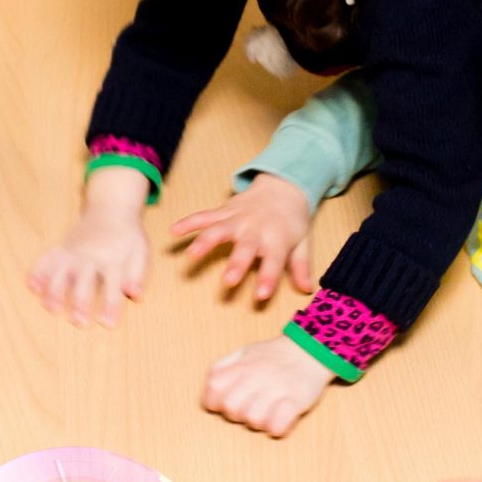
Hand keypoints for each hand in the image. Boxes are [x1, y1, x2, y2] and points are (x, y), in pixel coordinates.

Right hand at [28, 172, 153, 325]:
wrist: (110, 210)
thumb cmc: (127, 237)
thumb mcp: (140, 252)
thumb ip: (137, 275)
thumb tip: (135, 295)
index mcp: (111, 259)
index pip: (112, 286)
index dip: (110, 306)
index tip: (107, 324)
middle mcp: (89, 256)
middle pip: (83, 282)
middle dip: (80, 302)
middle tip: (79, 322)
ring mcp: (72, 252)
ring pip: (60, 272)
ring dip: (54, 291)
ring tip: (51, 308)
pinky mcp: (61, 249)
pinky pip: (46, 259)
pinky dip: (38, 272)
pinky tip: (32, 287)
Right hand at [169, 175, 313, 303]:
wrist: (283, 185)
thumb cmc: (292, 220)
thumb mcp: (302, 243)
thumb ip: (301, 267)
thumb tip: (307, 290)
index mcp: (277, 239)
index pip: (274, 262)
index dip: (267, 278)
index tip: (260, 295)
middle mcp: (256, 229)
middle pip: (245, 247)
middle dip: (236, 264)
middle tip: (228, 281)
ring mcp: (238, 219)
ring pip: (220, 229)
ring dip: (206, 241)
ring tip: (192, 255)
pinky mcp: (224, 211)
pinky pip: (204, 216)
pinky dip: (189, 222)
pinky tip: (173, 231)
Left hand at [202, 333, 334, 437]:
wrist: (310, 351)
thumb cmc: (273, 357)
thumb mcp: (243, 353)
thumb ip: (222, 369)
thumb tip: (210, 388)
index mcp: (240, 367)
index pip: (213, 394)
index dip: (216, 403)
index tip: (226, 402)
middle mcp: (256, 377)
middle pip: (232, 409)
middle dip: (238, 414)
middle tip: (250, 407)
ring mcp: (276, 389)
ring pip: (253, 420)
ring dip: (259, 421)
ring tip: (267, 411)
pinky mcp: (295, 401)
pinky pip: (277, 426)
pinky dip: (276, 427)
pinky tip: (280, 418)